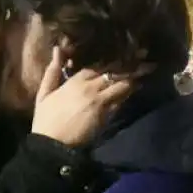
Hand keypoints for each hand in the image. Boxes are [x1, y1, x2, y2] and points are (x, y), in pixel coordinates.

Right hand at [31, 47, 149, 146]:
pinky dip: (129, 92)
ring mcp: (101, 100)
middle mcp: (90, 87)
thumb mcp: (44, 93)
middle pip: (114, 72)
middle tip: (145, 56)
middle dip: (131, 64)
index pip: (99, 65)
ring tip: (148, 69)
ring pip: (122, 84)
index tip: (126, 53)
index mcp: (75, 80)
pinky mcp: (107, 114)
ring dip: (135, 77)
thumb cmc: (46, 119)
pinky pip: (121, 99)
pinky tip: (137, 87)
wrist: (52, 144)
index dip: (113, 59)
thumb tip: (57, 49)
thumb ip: (52, 71)